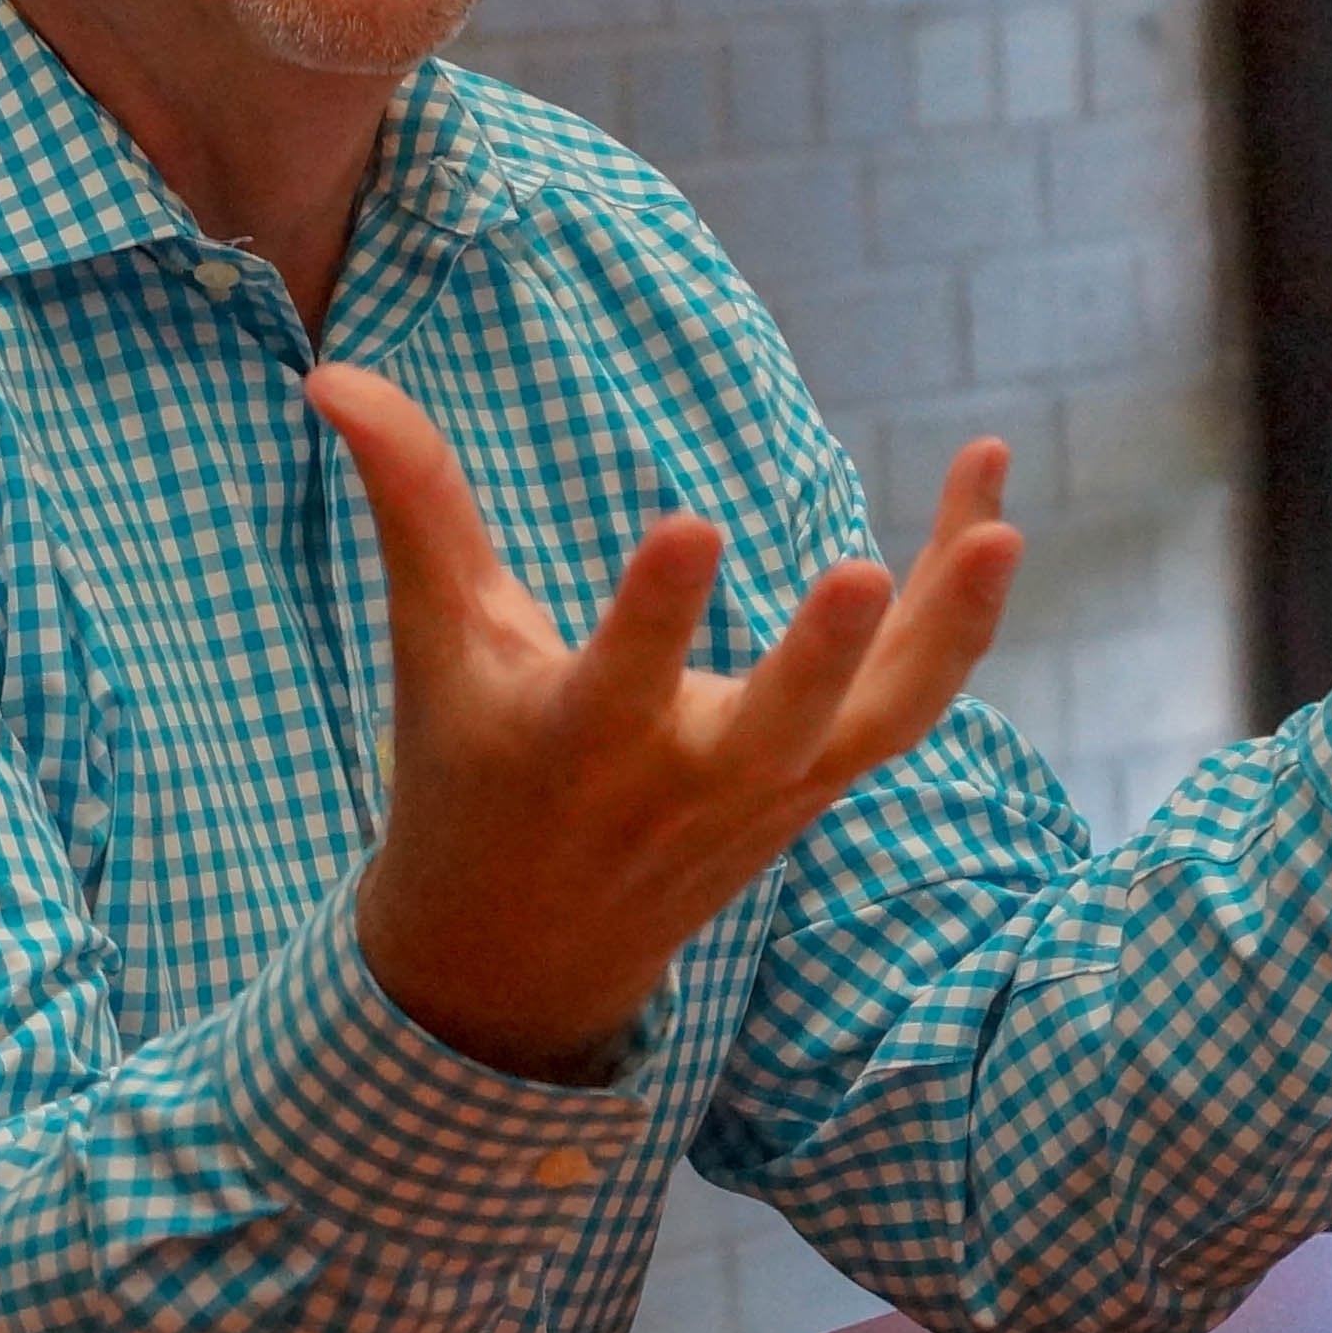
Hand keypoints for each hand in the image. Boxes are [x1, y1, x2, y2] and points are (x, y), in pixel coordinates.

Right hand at [315, 366, 1020, 1080]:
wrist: (523, 961)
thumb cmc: (467, 774)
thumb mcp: (433, 648)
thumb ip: (411, 503)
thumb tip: (334, 371)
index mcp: (574, 748)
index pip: (621, 681)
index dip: (656, 611)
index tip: (690, 525)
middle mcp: (685, 782)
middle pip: (779, 729)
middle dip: (824, 656)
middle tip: (864, 567)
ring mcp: (772, 793)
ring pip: (884, 724)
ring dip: (949, 632)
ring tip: (997, 524)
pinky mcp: (824, 785)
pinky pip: (909, 703)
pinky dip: (955, 620)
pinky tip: (987, 518)